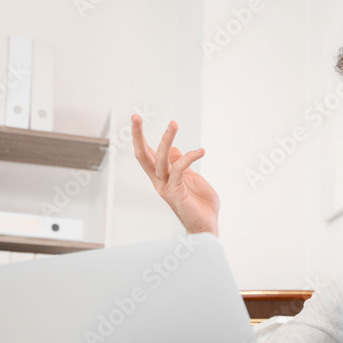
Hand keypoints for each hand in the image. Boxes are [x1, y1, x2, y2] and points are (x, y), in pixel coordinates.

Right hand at [131, 115, 220, 236]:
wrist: (207, 226)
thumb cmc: (201, 205)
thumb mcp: (192, 178)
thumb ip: (182, 165)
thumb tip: (173, 149)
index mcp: (163, 177)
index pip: (148, 154)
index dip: (140, 137)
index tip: (136, 118)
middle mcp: (160, 181)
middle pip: (143, 155)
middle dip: (137, 135)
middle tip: (135, 116)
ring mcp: (166, 188)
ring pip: (160, 159)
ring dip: (166, 139)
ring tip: (173, 123)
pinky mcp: (176, 193)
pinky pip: (179, 170)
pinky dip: (189, 157)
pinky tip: (200, 151)